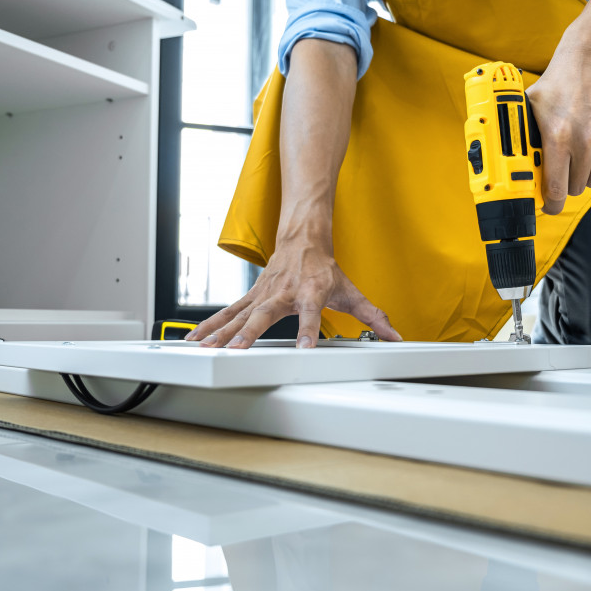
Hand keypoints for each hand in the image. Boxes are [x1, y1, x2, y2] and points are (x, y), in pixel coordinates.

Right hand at [186, 236, 401, 348]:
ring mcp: (263, 294)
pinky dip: (210, 326)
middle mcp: (283, 292)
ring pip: (238, 315)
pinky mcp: (251, 296)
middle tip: (235, 351)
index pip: (311, 313)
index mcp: (310, 291)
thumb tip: (395, 336)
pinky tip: (196, 340)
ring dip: (220, 333)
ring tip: (205, 350)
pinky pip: (227, 313)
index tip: (305, 349)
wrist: (302, 238)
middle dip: (248, 334)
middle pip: (264, 315)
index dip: (309, 331)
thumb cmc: (325, 268)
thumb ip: (372, 317)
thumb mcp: (351, 292)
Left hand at [526, 27, 590, 215]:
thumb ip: (521, 136)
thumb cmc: (560, 82)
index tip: (548, 206)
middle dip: (565, 184)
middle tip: (559, 170)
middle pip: (575, 188)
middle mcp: (585, 140)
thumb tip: (508, 163)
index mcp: (558, 136)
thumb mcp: (530, 107)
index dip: (551, 204)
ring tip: (574, 154)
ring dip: (583, 173)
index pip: (557, 189)